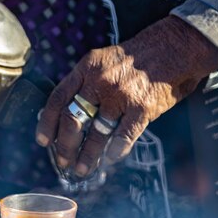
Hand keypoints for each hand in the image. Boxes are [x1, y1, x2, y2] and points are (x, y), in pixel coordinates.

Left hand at [36, 16, 217, 175]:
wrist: (175, 47)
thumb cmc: (139, 56)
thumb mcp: (104, 60)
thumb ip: (86, 81)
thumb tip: (69, 111)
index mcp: (86, 67)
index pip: (58, 98)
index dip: (47, 122)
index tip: (43, 141)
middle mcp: (100, 82)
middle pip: (72, 120)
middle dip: (65, 146)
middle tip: (63, 161)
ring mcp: (120, 96)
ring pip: (96, 134)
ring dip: (87, 156)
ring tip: (82, 170)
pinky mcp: (142, 109)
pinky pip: (122, 138)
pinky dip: (115, 152)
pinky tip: (110, 160)